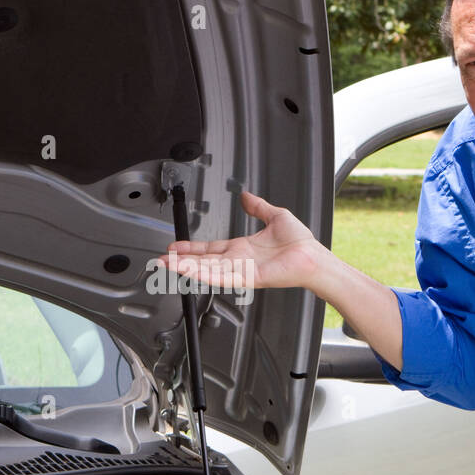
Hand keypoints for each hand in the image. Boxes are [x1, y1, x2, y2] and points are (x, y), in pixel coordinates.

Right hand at [156, 191, 324, 290]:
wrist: (313, 257)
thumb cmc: (300, 243)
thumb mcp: (275, 216)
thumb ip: (258, 207)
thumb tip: (247, 196)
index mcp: (241, 249)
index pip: (209, 249)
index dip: (191, 248)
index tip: (175, 246)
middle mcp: (238, 261)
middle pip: (202, 261)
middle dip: (180, 260)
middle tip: (161, 259)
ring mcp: (240, 271)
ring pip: (206, 270)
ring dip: (185, 267)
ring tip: (167, 264)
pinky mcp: (246, 278)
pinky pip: (220, 276)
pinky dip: (202, 274)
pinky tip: (188, 270)